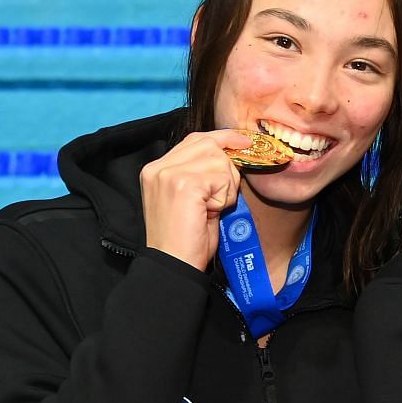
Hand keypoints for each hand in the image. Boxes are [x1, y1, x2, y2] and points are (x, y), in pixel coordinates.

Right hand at [140, 128, 253, 269]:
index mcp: (157, 169)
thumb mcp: (193, 200)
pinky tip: (212, 212)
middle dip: (228, 168)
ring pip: (219, 161)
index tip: (244, 141)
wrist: (173, 264)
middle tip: (224, 196)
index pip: (195, 139)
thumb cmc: (187, 239)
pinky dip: (225, 197)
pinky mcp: (184, 184)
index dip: (223, 138)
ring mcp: (169, 174)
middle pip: (209, 145)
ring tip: (212, 209)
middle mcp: (159, 167)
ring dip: (227, 187)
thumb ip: (202, 175)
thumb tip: (231, 156)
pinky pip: (222, 179)